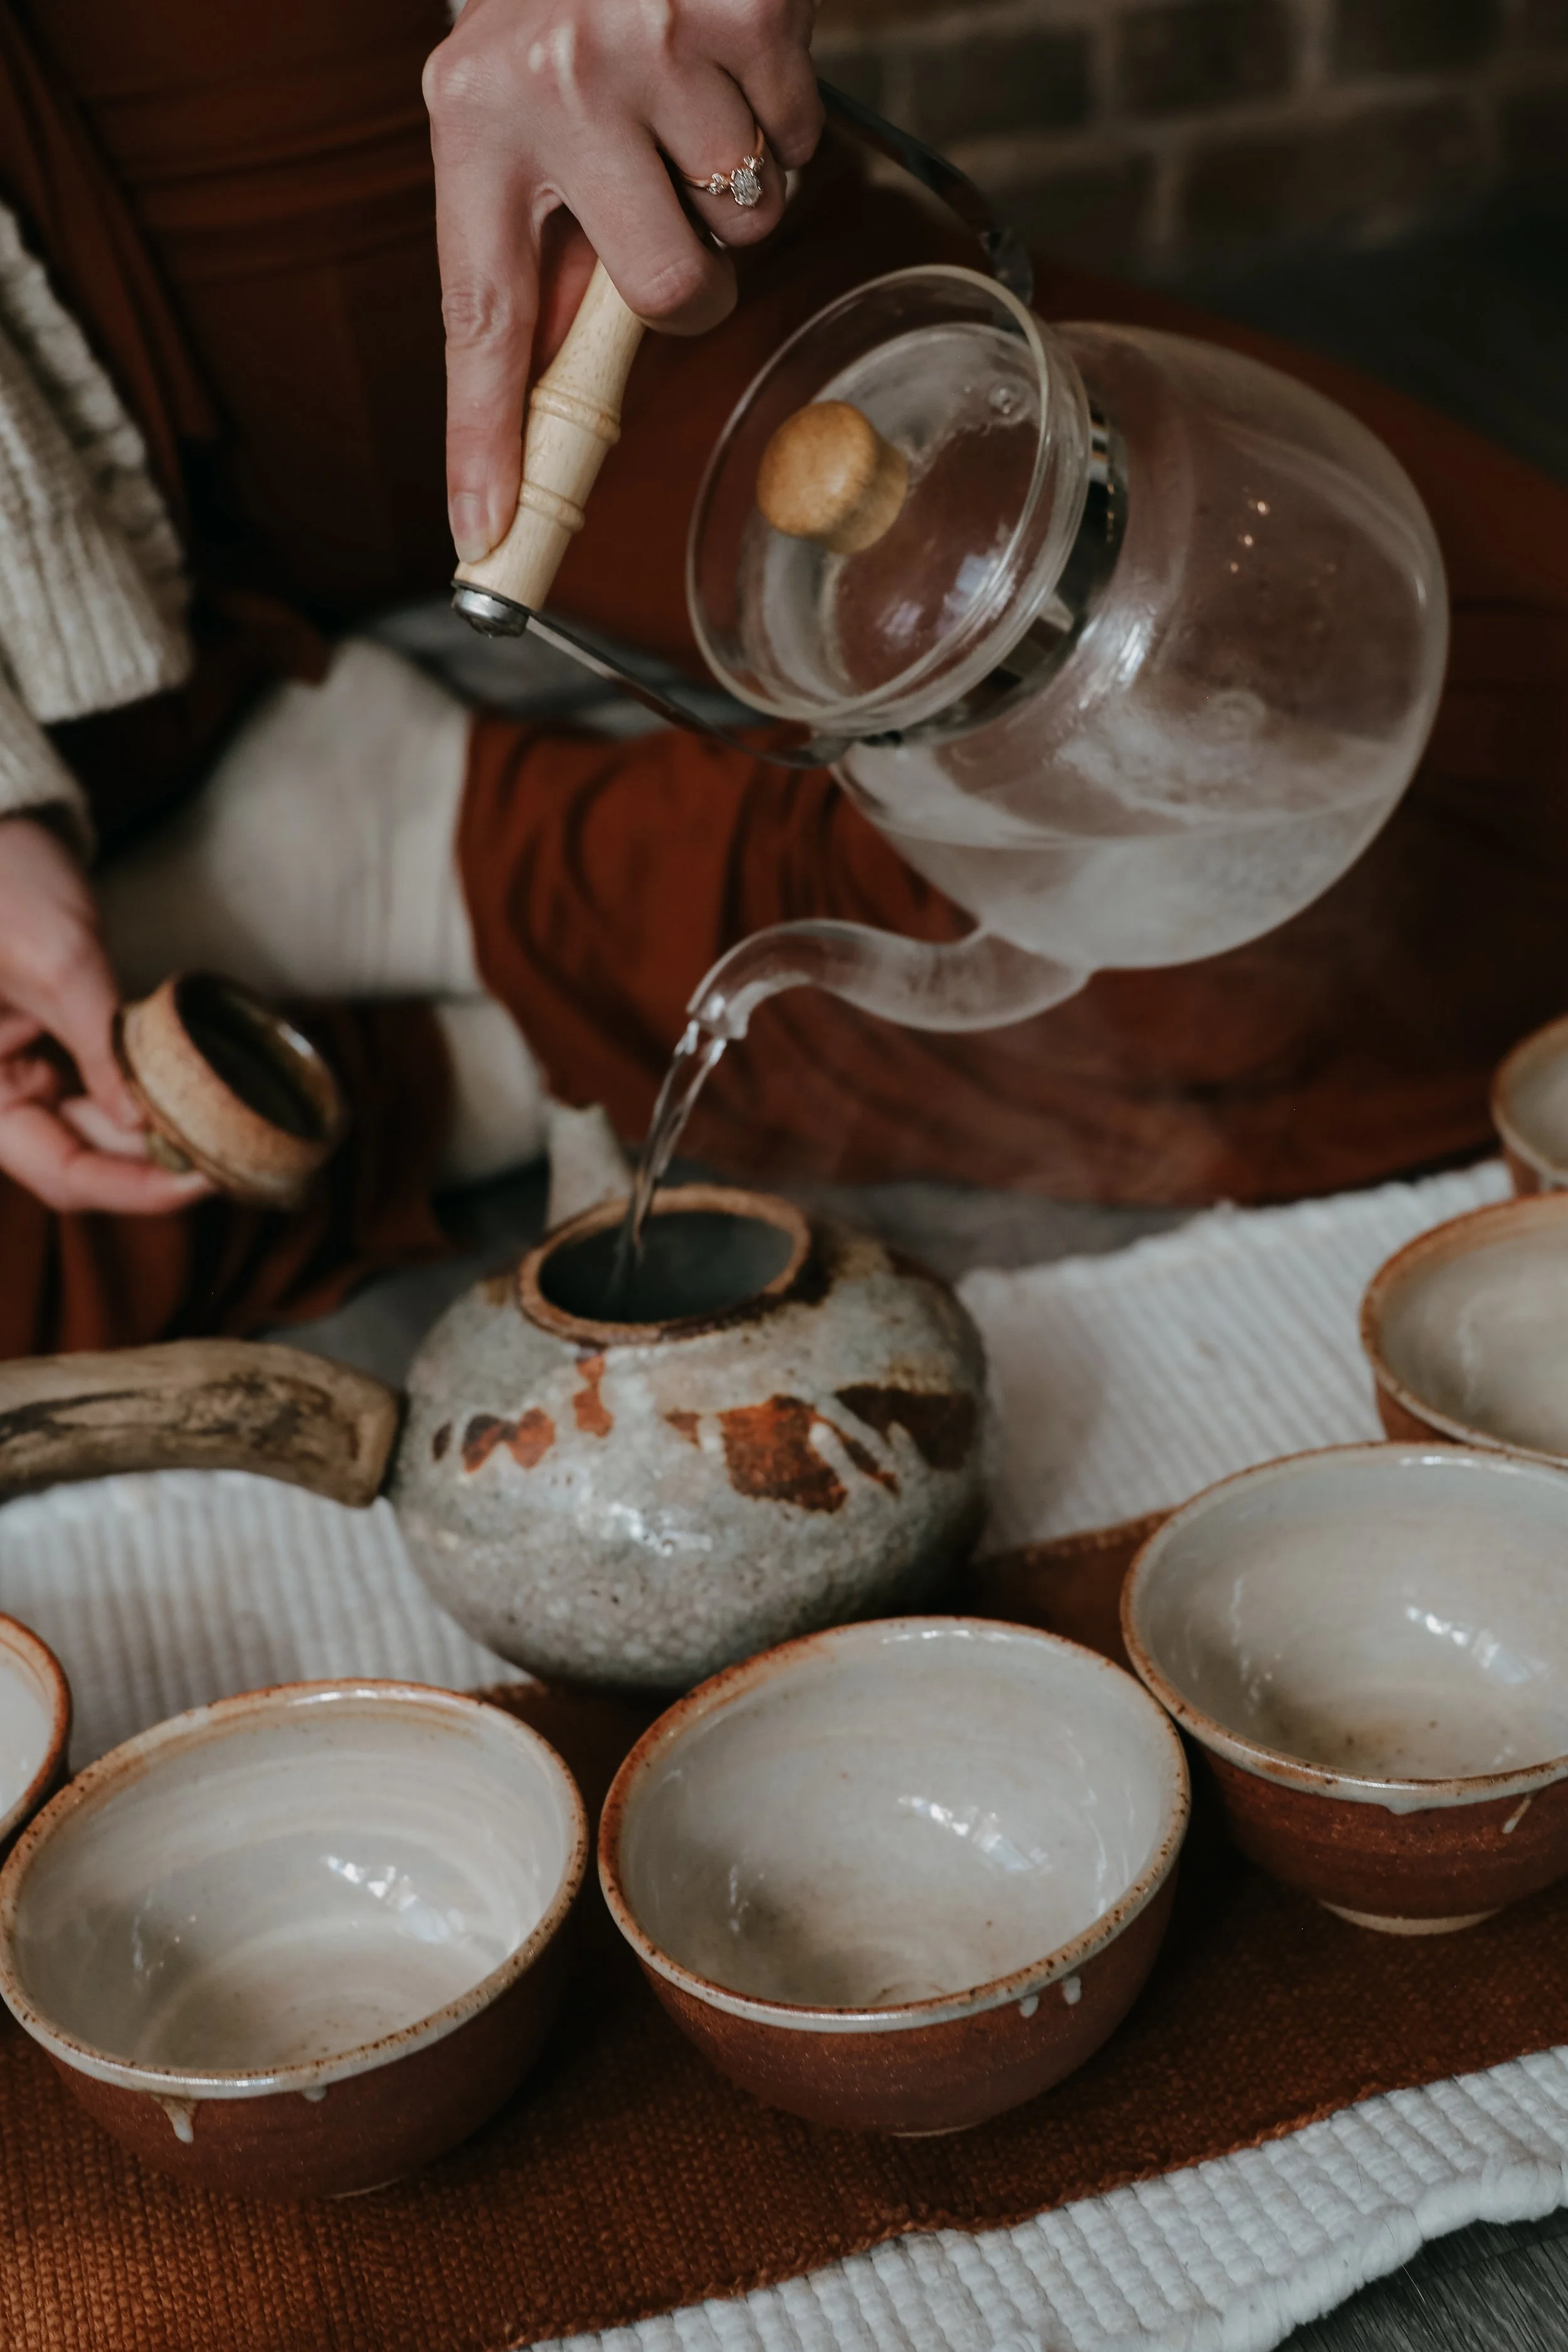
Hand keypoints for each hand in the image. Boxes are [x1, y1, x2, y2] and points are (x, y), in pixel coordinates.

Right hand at [0, 816, 212, 1214]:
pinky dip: (158, 1101)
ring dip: (165, 1140)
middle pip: (88, 1165)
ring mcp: (32, 1078)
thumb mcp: (59, 966)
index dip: (135, 1189)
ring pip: (107, 1137)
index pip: (61, 1174)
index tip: (205, 1180)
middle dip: (160, 1170)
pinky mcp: (63, 1053)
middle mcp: (1, 1096)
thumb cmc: (7, 885)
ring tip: (233, 1138)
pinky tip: (208, 1102)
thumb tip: (143, 1126)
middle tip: (240, 1163)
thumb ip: (99, 1049)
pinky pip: (113, 1096)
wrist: (2, 834)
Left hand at [425, 0, 822, 562]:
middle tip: (668, 205)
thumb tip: (557, 398)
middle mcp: (553, 82)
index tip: (481, 535)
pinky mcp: (748, 12)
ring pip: (743, 224)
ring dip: (734, 187)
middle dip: (690, 278)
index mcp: (472, 117)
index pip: (478, 317)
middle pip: (665, 295)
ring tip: (689, 99)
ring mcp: (655, 46)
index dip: (482, 436)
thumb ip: (539, 244)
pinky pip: (795, 143)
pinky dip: (781, 116)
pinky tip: (732, 57)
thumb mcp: (514, 106)